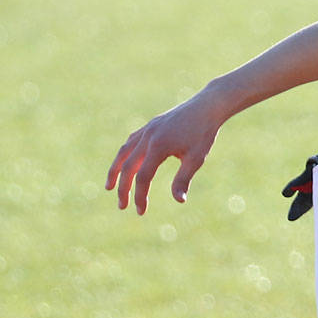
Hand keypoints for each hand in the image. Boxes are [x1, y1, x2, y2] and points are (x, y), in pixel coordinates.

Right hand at [106, 90, 224, 214]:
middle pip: (128, 166)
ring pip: (124, 152)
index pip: (143, 177)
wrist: (207, 106)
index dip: (140, 196)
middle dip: (123, 188)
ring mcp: (147, 129)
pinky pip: (131, 142)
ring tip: (110, 186)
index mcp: (158, 146)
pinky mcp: (150, 126)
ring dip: (116, 170)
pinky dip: (125, 155)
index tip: (141, 212)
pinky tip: (125, 164)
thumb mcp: (196, 158)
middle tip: (122, 206)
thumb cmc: (204, 133)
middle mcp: (148, 137)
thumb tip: (179, 201)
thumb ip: (183, 179)